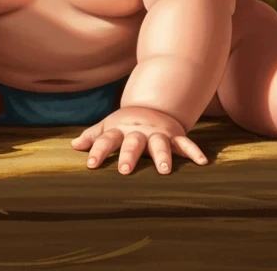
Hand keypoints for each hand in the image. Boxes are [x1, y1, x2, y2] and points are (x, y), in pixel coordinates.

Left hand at [72, 106, 207, 174]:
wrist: (153, 105)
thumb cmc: (126, 123)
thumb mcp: (108, 126)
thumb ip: (93, 136)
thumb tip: (73, 146)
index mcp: (120, 130)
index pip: (106, 140)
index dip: (98, 151)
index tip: (91, 165)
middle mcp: (139, 131)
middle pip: (133, 143)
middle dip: (129, 156)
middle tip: (124, 170)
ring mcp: (158, 132)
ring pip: (160, 144)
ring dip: (163, 156)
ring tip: (164, 170)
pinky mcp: (175, 134)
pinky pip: (186, 143)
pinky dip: (194, 152)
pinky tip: (203, 162)